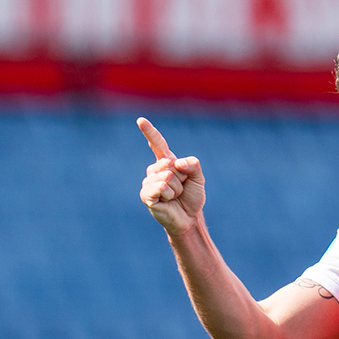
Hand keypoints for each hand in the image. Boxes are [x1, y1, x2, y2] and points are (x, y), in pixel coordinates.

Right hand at [138, 117, 205, 237]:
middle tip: (181, 188)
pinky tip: (167, 201)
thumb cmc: (191, 197)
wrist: (189, 218)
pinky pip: (161, 187)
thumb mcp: (198, 177)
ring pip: (167, 176)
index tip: (140, 120)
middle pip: (169, 163)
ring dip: (176, 188)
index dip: (149, 132)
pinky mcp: (146, 195)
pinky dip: (169, 194)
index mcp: (167, 162)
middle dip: (181, 176)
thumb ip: (193, 164)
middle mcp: (155, 170)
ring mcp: (149, 182)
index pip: (157, 144)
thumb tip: (177, 163)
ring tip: (175, 196)